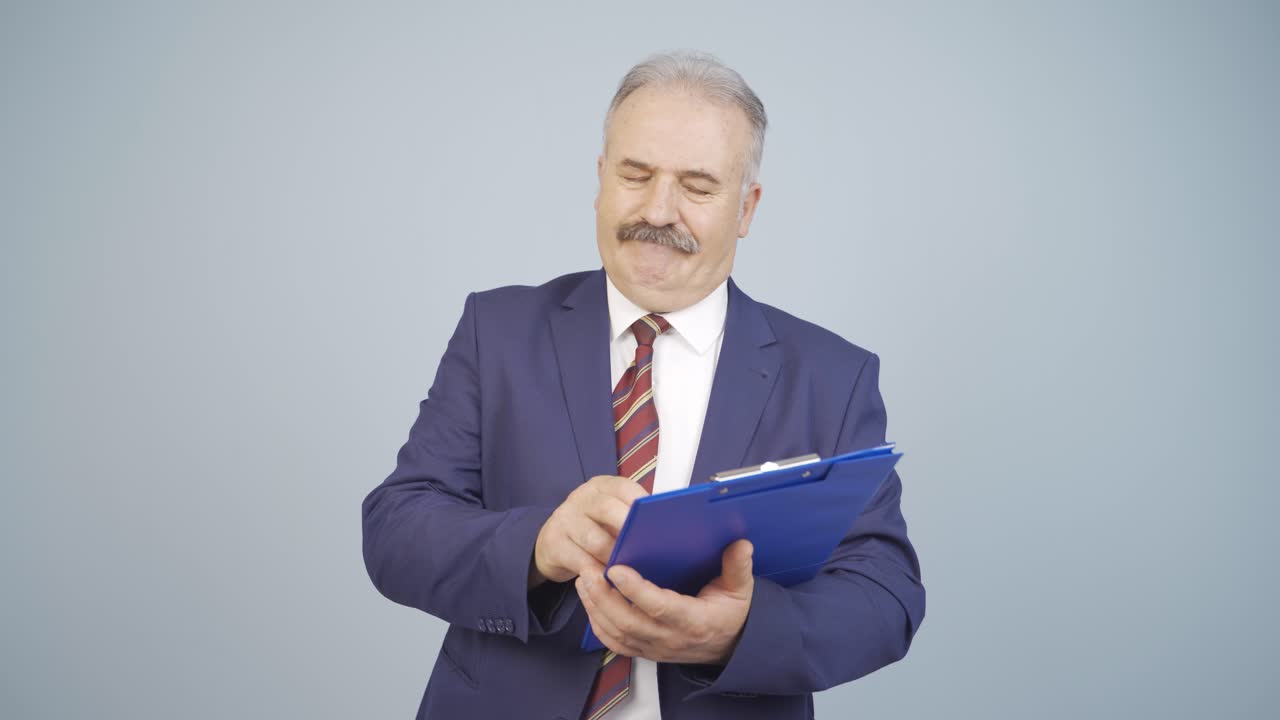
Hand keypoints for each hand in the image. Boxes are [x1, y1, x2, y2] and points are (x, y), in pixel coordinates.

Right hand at [530, 475, 648, 586]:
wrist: (552, 544)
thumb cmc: (592, 529)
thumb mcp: (610, 517)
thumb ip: (632, 519)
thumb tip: (665, 533)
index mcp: (601, 486)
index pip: (623, 488)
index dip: (641, 505)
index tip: (658, 523)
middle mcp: (581, 497)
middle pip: (607, 510)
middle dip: (629, 530)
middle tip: (647, 549)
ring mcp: (564, 518)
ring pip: (595, 540)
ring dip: (615, 558)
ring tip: (631, 571)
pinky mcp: (553, 543)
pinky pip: (580, 561)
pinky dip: (598, 572)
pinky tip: (610, 580)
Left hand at [576, 538, 753, 664]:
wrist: (729, 647)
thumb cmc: (731, 614)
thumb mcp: (741, 590)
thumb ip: (739, 567)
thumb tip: (741, 543)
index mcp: (694, 622)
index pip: (660, 608)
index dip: (636, 590)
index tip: (616, 568)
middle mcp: (671, 639)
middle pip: (629, 622)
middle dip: (604, 596)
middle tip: (589, 569)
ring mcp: (655, 648)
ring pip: (617, 633)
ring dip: (595, 606)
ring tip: (584, 577)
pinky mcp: (645, 651)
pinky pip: (614, 643)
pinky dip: (597, 623)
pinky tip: (589, 599)